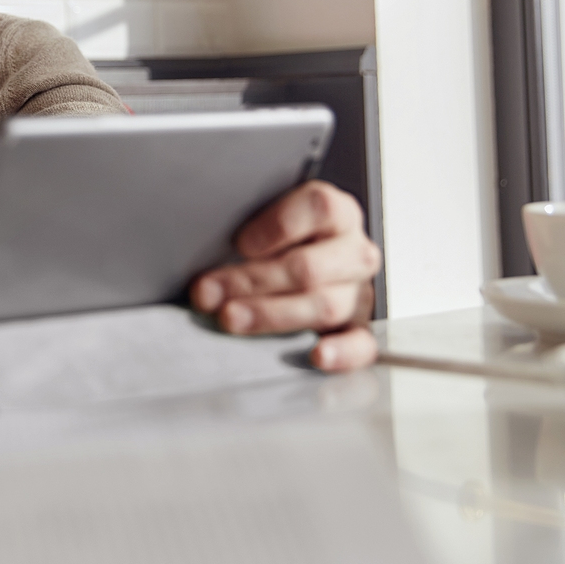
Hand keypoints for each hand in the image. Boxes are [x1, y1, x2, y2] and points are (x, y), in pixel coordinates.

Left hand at [190, 180, 380, 372]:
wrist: (313, 258)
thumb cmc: (280, 238)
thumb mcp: (265, 217)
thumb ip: (246, 223)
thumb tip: (202, 236)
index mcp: (336, 213)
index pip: (319, 208)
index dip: (278, 225)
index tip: (240, 243)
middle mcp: (352, 251)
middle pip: (308, 266)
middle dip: (252, 281)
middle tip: (209, 291)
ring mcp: (358, 292)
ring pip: (324, 305)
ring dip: (270, 315)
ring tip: (230, 317)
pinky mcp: (358, 328)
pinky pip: (362, 344)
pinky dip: (342, 352)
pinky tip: (317, 355)